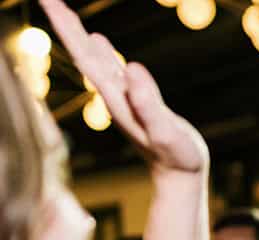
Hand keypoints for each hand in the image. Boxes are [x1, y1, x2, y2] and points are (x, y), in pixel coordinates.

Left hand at [41, 0, 207, 175]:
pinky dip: (101, 51)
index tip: (51, 2)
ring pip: (96, 60)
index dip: (67, 29)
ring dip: (78, 35)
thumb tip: (133, 69)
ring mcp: (124, 98)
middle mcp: (114, 96)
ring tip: (64, 12)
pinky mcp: (136, 100)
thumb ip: (148, 104)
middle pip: (84, 55)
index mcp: (116, 99)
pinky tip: (98, 40)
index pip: (85, 57)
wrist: (179, 175)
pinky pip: (113, 69)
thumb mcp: (165, 132)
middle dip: (65, 25)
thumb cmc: (176, 157)